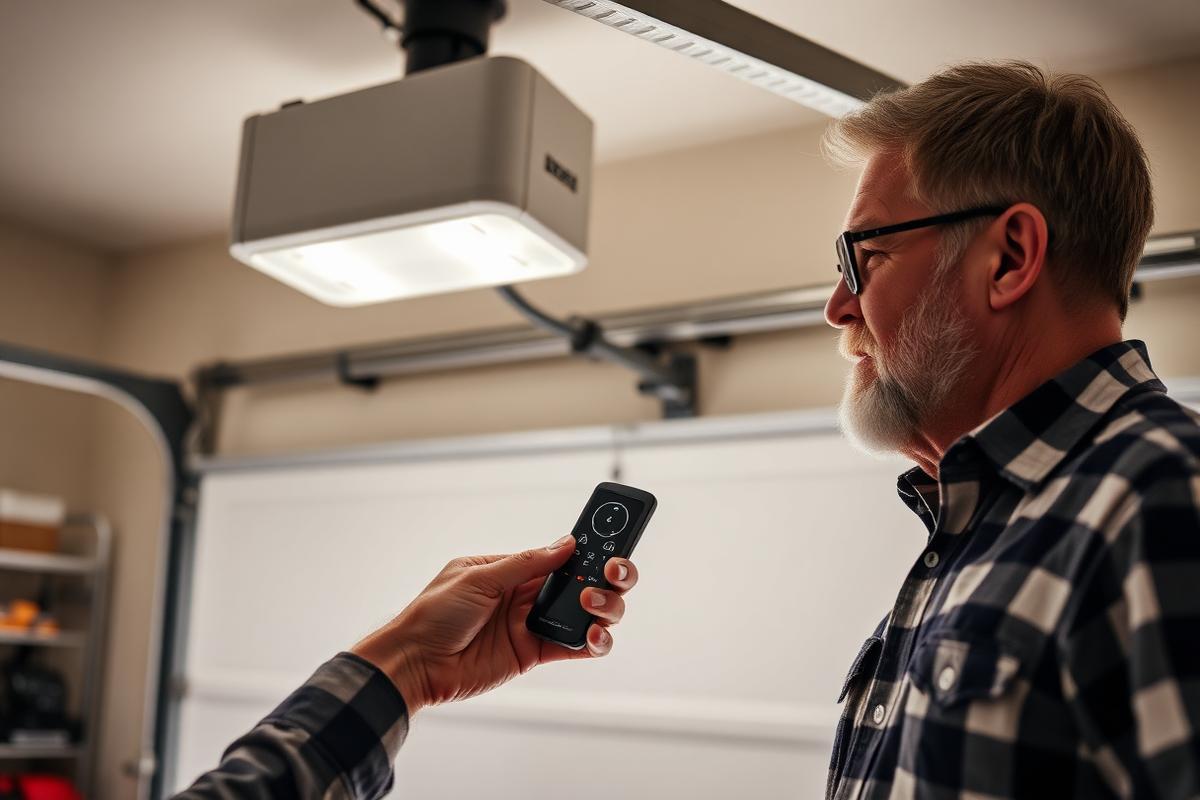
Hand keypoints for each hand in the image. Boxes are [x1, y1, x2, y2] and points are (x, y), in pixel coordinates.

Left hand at [350, 534, 640, 714]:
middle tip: (612, 574)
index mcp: (513, 568)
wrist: (414, 662)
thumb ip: (524, 563)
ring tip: (593, 606)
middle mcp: (528, 594)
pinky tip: (594, 637)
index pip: (561, 554)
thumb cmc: (432, 613)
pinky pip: (573, 647)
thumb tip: (565, 544)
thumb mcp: (477, 577)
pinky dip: (593, 643)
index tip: (612, 543)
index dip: (589, 548)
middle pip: (582, 582)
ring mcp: (532, 624)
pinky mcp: (533, 654)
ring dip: (603, 608)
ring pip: (585, 613)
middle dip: (607, 576)